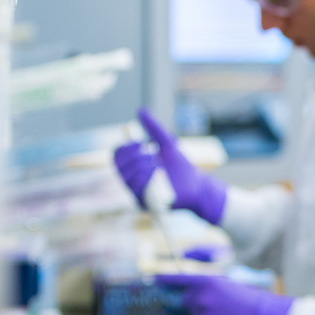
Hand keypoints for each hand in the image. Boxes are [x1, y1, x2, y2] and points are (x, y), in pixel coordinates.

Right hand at [113, 109, 229, 224]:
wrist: (197, 185)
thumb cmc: (181, 166)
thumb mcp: (167, 143)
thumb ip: (154, 127)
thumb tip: (141, 110)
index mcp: (133, 166)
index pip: (116, 155)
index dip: (125, 147)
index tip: (141, 143)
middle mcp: (131, 180)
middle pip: (120, 166)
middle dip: (136, 156)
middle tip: (153, 154)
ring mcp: (137, 193)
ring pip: (128, 178)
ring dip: (143, 167)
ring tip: (158, 164)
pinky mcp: (146, 204)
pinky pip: (138, 191)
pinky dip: (148, 179)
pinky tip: (159, 174)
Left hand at [157, 273, 293, 314]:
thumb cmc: (249, 299)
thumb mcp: (227, 285)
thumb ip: (206, 287)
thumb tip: (190, 293)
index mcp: (207, 282)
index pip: (179, 279)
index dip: (164, 279)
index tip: (153, 279)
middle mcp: (201, 298)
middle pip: (184, 300)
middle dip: (191, 301)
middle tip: (209, 303)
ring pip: (193, 314)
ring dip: (202, 314)